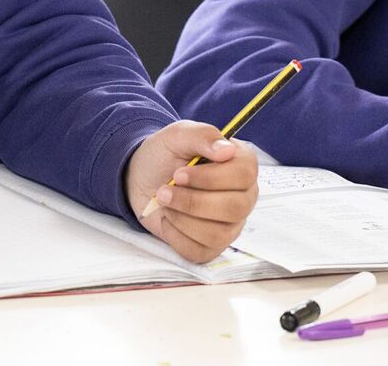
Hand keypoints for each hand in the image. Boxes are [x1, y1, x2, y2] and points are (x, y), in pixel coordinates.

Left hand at [125, 121, 258, 263]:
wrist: (143, 178)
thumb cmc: (166, 155)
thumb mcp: (178, 135)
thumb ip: (203, 136)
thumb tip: (227, 149)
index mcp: (241, 165)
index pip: (244, 175)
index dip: (210, 177)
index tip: (179, 174)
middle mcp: (243, 196)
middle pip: (234, 208)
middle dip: (192, 201)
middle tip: (164, 191)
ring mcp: (230, 224)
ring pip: (217, 234)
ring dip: (182, 218)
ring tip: (164, 202)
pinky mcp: (212, 246)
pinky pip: (200, 251)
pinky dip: (176, 236)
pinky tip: (169, 219)